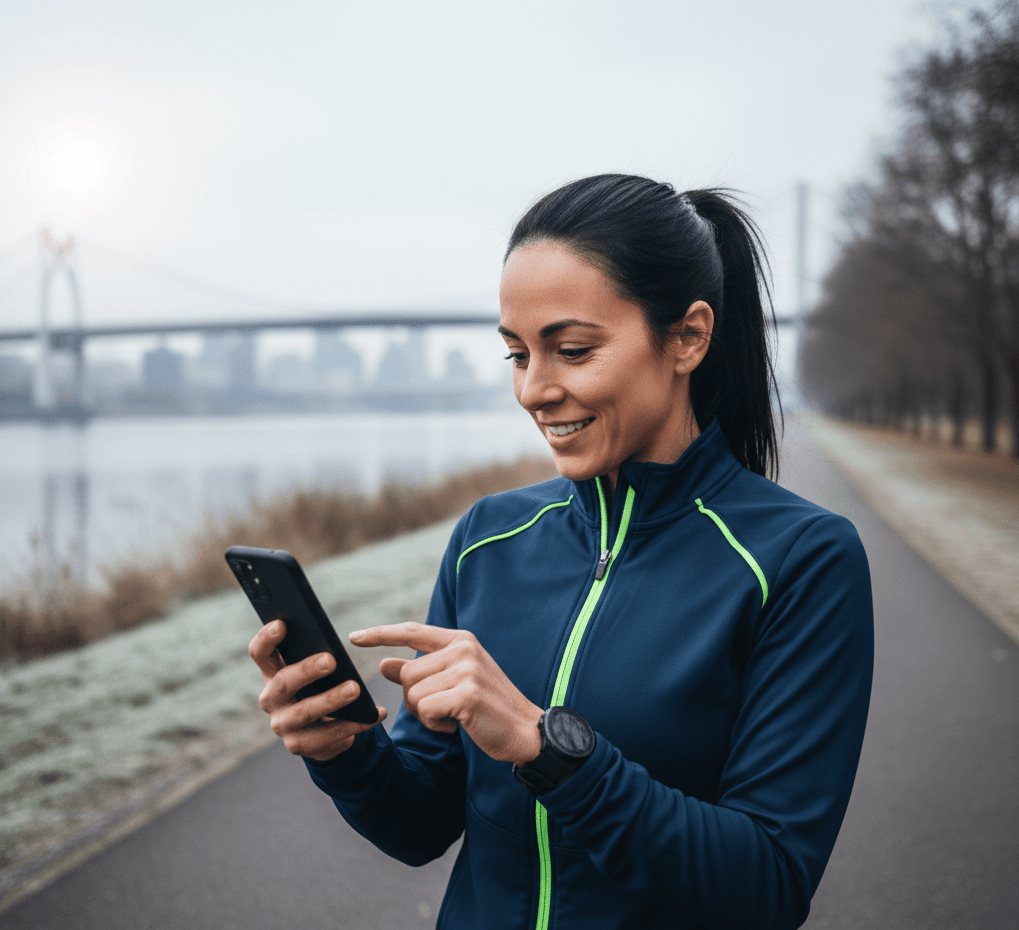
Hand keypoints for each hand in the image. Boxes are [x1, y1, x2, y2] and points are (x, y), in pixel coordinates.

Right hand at [248, 620, 386, 761]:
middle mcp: (271, 698)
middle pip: (283, 682)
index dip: (267, 638)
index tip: (282, 623)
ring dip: (331, 699)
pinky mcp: (298, 745)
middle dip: (306, 670)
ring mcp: (282, 724)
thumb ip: (318, 656)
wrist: (323, 732)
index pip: (260, 653)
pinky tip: (374, 714)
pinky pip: (327, 735)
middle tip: (331, 660)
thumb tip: (333, 647)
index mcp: (272, 672)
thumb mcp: (316, 671)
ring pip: (304, 711)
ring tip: (355, 689)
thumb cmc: (320, 688)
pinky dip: (354, 724)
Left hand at [350, 622, 542, 765]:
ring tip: (455, 715)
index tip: (354, 637)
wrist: (526, 730)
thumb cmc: (488, 708)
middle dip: (416, 699)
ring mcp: (466, 669)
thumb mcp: (454, 682)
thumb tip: (384, 664)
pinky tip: (459, 724)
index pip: (412, 631)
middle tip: (445, 709)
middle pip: (407, 674)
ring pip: (412, 694)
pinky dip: (436, 724)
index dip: (380, 634)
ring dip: (427, 714)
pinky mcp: (466, 693)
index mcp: (461, 640)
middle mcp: (463, 649)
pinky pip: (426, 710)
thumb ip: (422, 670)